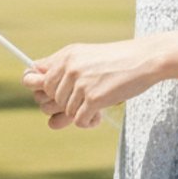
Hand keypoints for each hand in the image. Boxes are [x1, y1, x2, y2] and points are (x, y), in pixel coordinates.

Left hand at [21, 39, 161, 130]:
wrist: (144, 59)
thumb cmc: (116, 61)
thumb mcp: (85, 57)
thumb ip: (61, 70)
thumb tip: (37, 96)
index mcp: (65, 56)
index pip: (33, 79)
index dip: (39, 91)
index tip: (50, 96)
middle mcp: (69, 68)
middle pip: (49, 99)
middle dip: (62, 106)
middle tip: (81, 103)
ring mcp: (80, 84)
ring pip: (65, 111)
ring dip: (79, 114)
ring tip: (95, 107)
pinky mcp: (93, 98)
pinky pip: (78, 120)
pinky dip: (88, 122)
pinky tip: (98, 116)